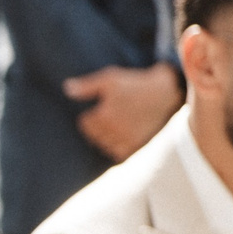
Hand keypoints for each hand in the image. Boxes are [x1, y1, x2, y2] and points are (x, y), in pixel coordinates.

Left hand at [63, 63, 182, 161]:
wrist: (165, 92)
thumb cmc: (135, 84)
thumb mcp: (110, 79)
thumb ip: (87, 86)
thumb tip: (66, 89)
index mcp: (104, 115)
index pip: (84, 124)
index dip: (90, 116)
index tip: (99, 109)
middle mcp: (114, 130)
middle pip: (93, 136)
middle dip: (96, 127)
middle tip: (109, 117)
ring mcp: (126, 139)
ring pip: (104, 145)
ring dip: (105, 138)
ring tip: (115, 126)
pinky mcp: (137, 145)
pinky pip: (117, 153)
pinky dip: (116, 148)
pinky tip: (120, 137)